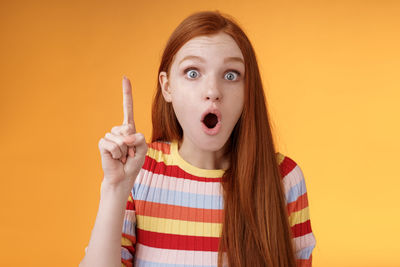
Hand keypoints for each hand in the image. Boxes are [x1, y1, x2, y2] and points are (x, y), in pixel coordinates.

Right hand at [97, 76, 147, 191]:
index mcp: (129, 129)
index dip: (126, 93)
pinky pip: (112, 145)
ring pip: (120, 138)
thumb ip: (140, 139)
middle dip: (132, 144)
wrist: (122, 177)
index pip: (128, 108)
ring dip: (124, 151)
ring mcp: (109, 136)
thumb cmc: (133, 163)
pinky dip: (117, 154)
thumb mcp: (143, 149)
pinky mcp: (102, 143)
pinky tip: (115, 158)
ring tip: (122, 157)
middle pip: (128, 128)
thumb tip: (126, 136)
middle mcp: (118, 130)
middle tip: (129, 154)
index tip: (125, 78)